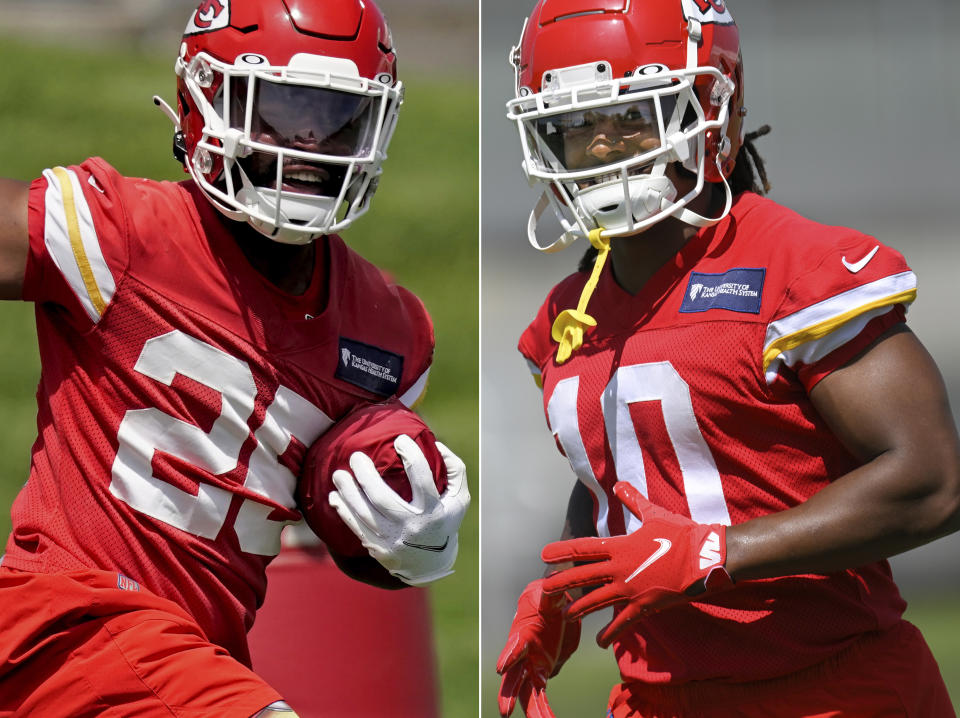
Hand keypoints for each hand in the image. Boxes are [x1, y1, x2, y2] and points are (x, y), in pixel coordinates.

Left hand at [328, 435, 469, 585]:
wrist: (430, 565)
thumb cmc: (444, 521)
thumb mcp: (459, 498)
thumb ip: (454, 470)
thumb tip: (438, 444)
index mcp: (433, 511)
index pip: (422, 479)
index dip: (411, 456)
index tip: (400, 440)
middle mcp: (412, 526)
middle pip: (383, 498)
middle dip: (365, 475)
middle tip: (355, 457)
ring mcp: (393, 540)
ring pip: (364, 513)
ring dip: (348, 492)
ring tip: (338, 474)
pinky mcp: (378, 548)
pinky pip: (356, 527)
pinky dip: (343, 511)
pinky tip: (334, 496)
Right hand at [496, 579, 580, 717]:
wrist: (551, 607)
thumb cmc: (547, 598)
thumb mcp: (550, 594)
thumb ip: (551, 593)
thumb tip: (553, 581)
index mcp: (524, 633)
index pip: (515, 645)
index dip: (509, 655)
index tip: (501, 668)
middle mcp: (523, 654)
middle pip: (513, 676)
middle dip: (508, 694)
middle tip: (505, 712)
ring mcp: (530, 665)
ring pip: (526, 693)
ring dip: (531, 710)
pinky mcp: (541, 673)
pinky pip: (540, 696)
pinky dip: (543, 710)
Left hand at [541, 482, 732, 646]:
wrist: (706, 557)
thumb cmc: (681, 533)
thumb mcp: (654, 513)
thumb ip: (632, 500)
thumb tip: (619, 485)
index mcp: (620, 546)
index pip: (583, 549)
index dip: (562, 552)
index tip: (545, 554)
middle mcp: (620, 569)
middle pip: (583, 577)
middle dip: (561, 583)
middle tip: (544, 588)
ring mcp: (631, 589)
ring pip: (597, 601)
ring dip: (579, 608)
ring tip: (565, 614)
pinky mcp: (645, 605)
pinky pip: (623, 622)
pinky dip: (611, 633)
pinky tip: (600, 642)